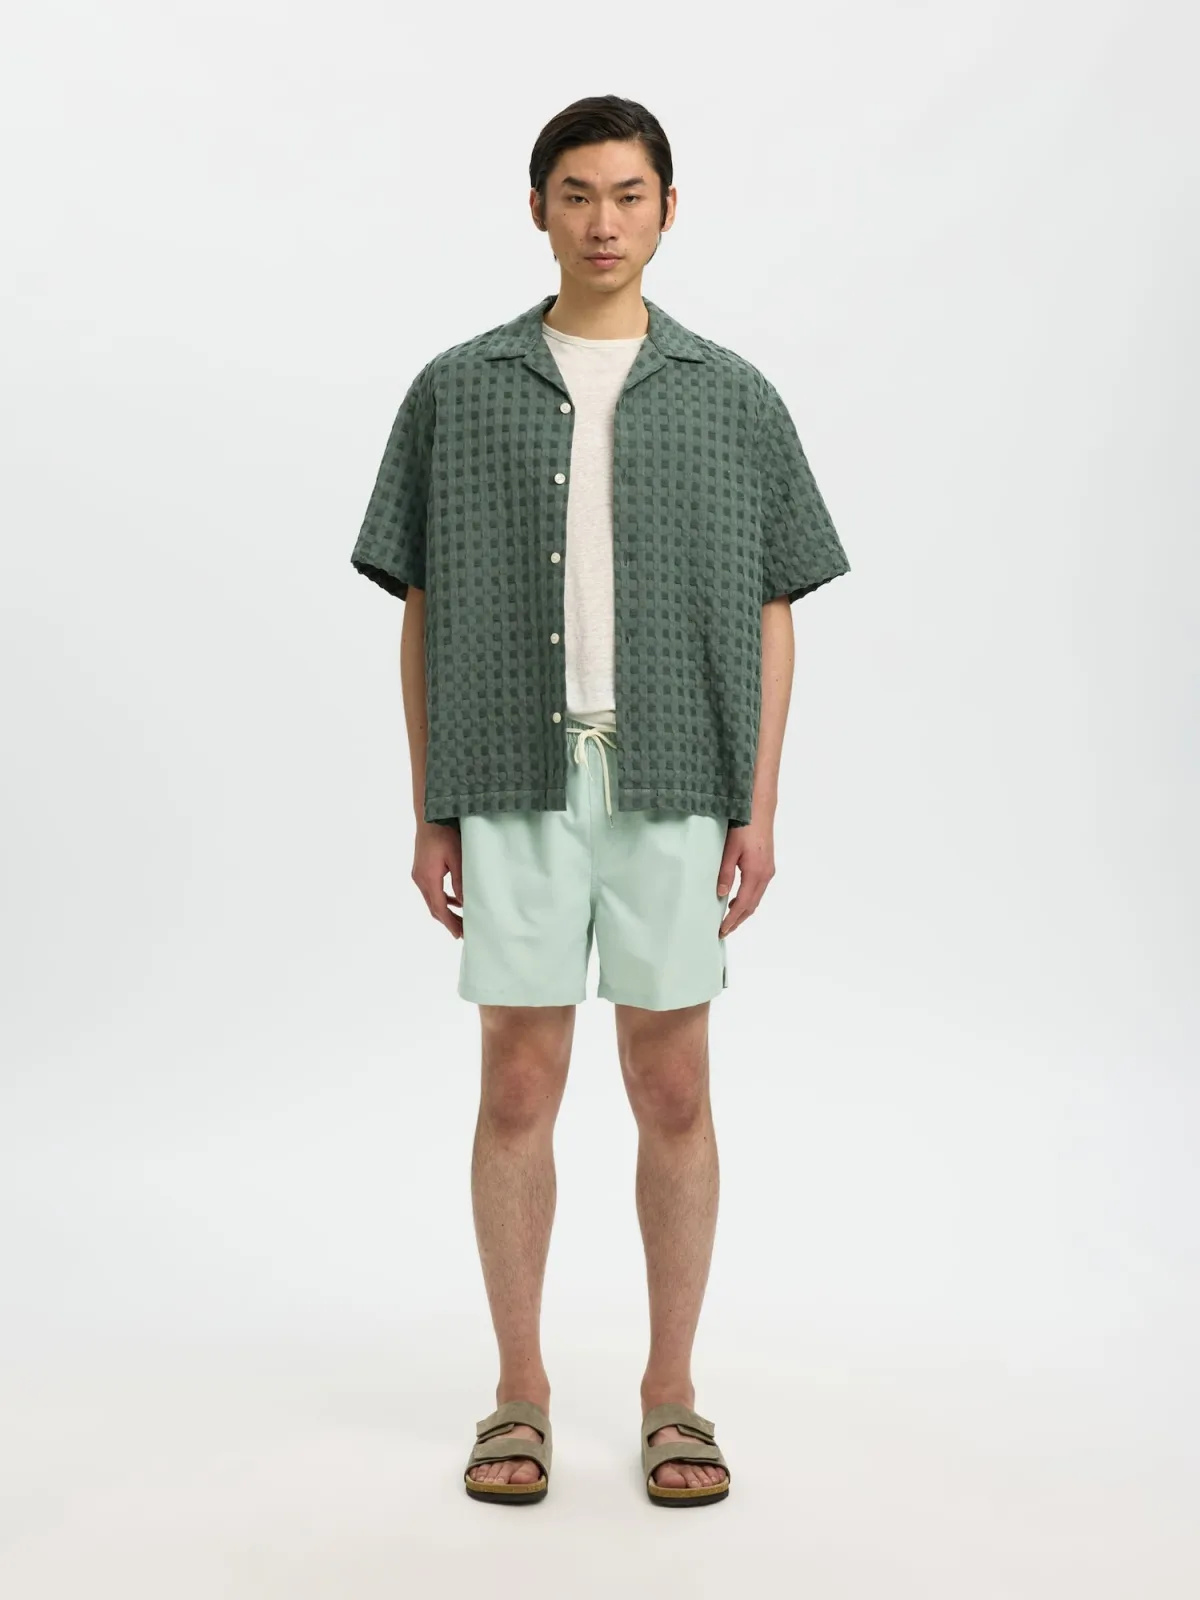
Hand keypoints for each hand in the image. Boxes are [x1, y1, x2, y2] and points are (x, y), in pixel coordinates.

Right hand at [412, 821, 463, 937]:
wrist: (429, 816)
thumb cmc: (444, 834)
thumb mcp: (457, 858)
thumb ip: (460, 882)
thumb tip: (465, 903)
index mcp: (428, 879)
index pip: (439, 908)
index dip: (450, 923)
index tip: (460, 934)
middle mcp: (420, 879)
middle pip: (434, 907)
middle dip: (448, 921)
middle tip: (462, 932)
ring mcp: (419, 874)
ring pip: (432, 899)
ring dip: (445, 910)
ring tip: (459, 920)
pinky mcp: (421, 869)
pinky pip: (431, 890)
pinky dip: (442, 898)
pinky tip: (453, 900)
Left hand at [716, 818, 774, 938]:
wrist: (760, 809)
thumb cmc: (744, 826)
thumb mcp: (730, 850)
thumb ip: (725, 872)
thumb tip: (721, 894)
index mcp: (756, 873)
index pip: (743, 904)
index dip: (732, 919)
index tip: (721, 930)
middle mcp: (766, 875)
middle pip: (752, 905)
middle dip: (738, 920)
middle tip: (724, 931)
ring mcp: (768, 870)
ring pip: (756, 898)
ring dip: (743, 911)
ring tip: (729, 920)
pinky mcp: (767, 865)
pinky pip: (758, 890)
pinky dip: (748, 900)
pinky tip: (737, 900)